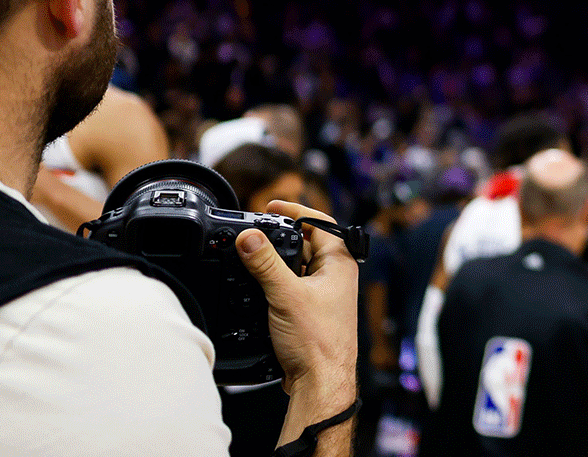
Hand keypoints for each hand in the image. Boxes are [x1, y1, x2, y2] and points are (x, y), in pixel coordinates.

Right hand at [236, 200, 358, 396]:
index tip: (272, 205)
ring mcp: (323, 293)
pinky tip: (255, 285)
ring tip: (250, 257)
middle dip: (279, 236)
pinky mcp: (310, 309)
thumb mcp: (286, 295)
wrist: (319, 381)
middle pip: (304, 242)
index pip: (320, 222)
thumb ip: (265, 264)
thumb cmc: (317, 342)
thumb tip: (248, 237)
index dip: (296, 210)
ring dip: (274, 261)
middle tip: (254, 233)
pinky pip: (290, 285)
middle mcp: (334, 275)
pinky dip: (273, 281)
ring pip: (295, 265)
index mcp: (339, 263)